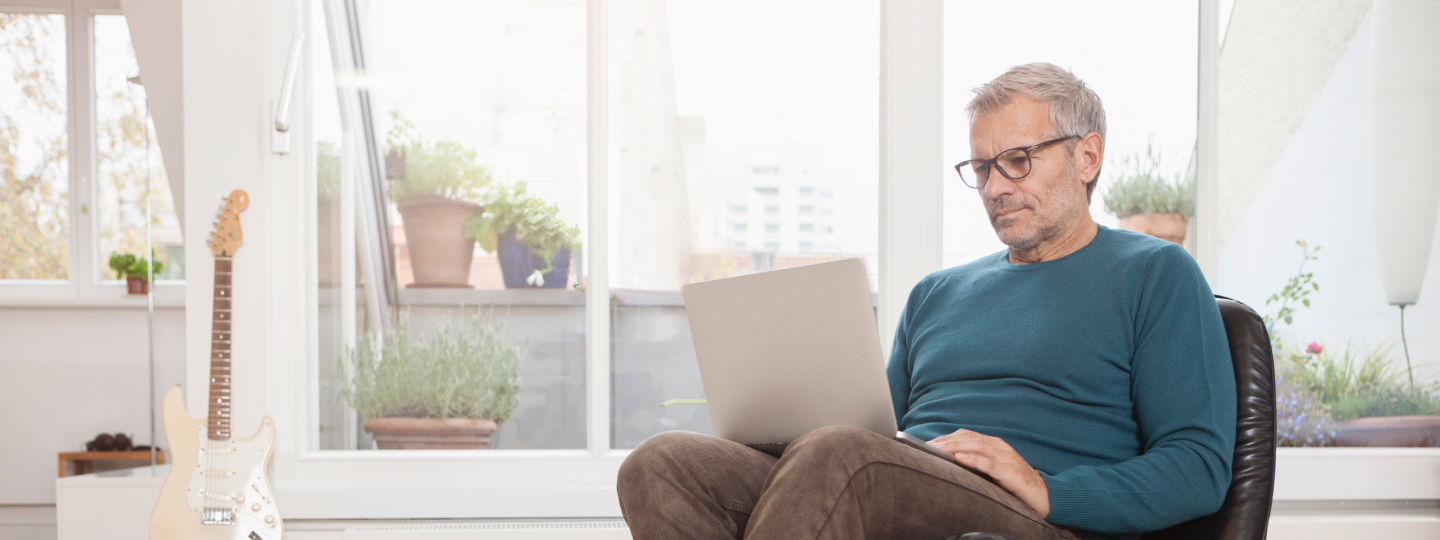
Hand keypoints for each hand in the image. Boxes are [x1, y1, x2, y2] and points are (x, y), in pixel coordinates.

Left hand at [928, 428, 1049, 517]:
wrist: (1044, 495)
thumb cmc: (1015, 483)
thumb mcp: (993, 469)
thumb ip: (976, 463)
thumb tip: (950, 462)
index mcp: (994, 445)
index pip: (966, 435)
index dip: (946, 438)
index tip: (927, 443)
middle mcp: (999, 447)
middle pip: (968, 438)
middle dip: (946, 441)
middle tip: (927, 446)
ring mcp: (1005, 458)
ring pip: (977, 446)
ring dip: (954, 447)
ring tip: (937, 449)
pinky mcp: (1010, 472)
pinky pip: (989, 464)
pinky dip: (973, 460)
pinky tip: (959, 459)